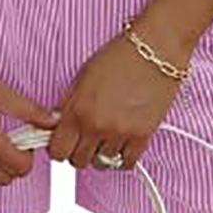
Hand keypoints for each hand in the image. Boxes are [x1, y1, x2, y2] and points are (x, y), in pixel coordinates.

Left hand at [47, 18, 191, 170]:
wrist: (155, 49)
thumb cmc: (120, 56)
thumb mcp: (83, 76)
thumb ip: (69, 105)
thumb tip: (59, 126)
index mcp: (77, 108)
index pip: (57, 150)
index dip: (59, 147)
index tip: (64, 141)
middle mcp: (96, 124)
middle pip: (77, 161)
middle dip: (79, 150)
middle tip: (86, 137)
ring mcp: (120, 132)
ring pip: (101, 163)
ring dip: (102, 152)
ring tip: (107, 135)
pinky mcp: (142, 136)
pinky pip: (126, 163)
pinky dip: (122, 156)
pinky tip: (122, 142)